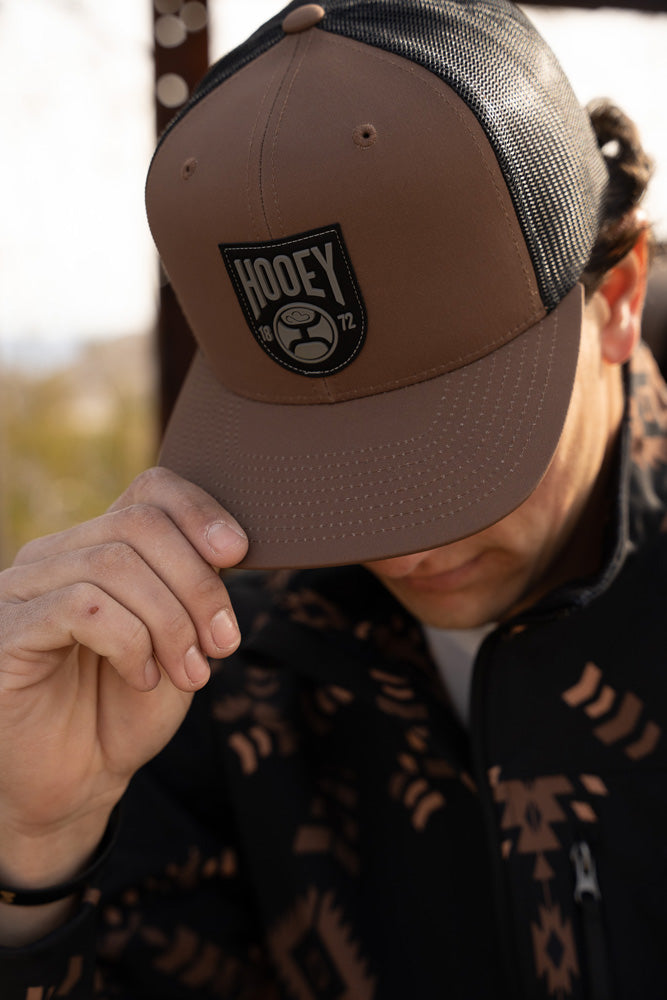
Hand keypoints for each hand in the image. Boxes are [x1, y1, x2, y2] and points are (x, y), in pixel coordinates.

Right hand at [0, 468, 247, 888]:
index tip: (241, 552)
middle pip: (140, 524)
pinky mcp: (6, 631)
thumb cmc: (126, 708)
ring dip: (171, 621)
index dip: (200, 510)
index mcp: (98, 546)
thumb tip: (230, 544)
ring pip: (115, 565)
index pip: (149, 488)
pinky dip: (130, 642)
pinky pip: (82, 608)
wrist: (76, 783)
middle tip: (222, 642)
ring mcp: (23, 589)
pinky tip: (143, 678)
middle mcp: (55, 555)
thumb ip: (195, 590)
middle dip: (197, 583)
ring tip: (190, 672)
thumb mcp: (179, 641)